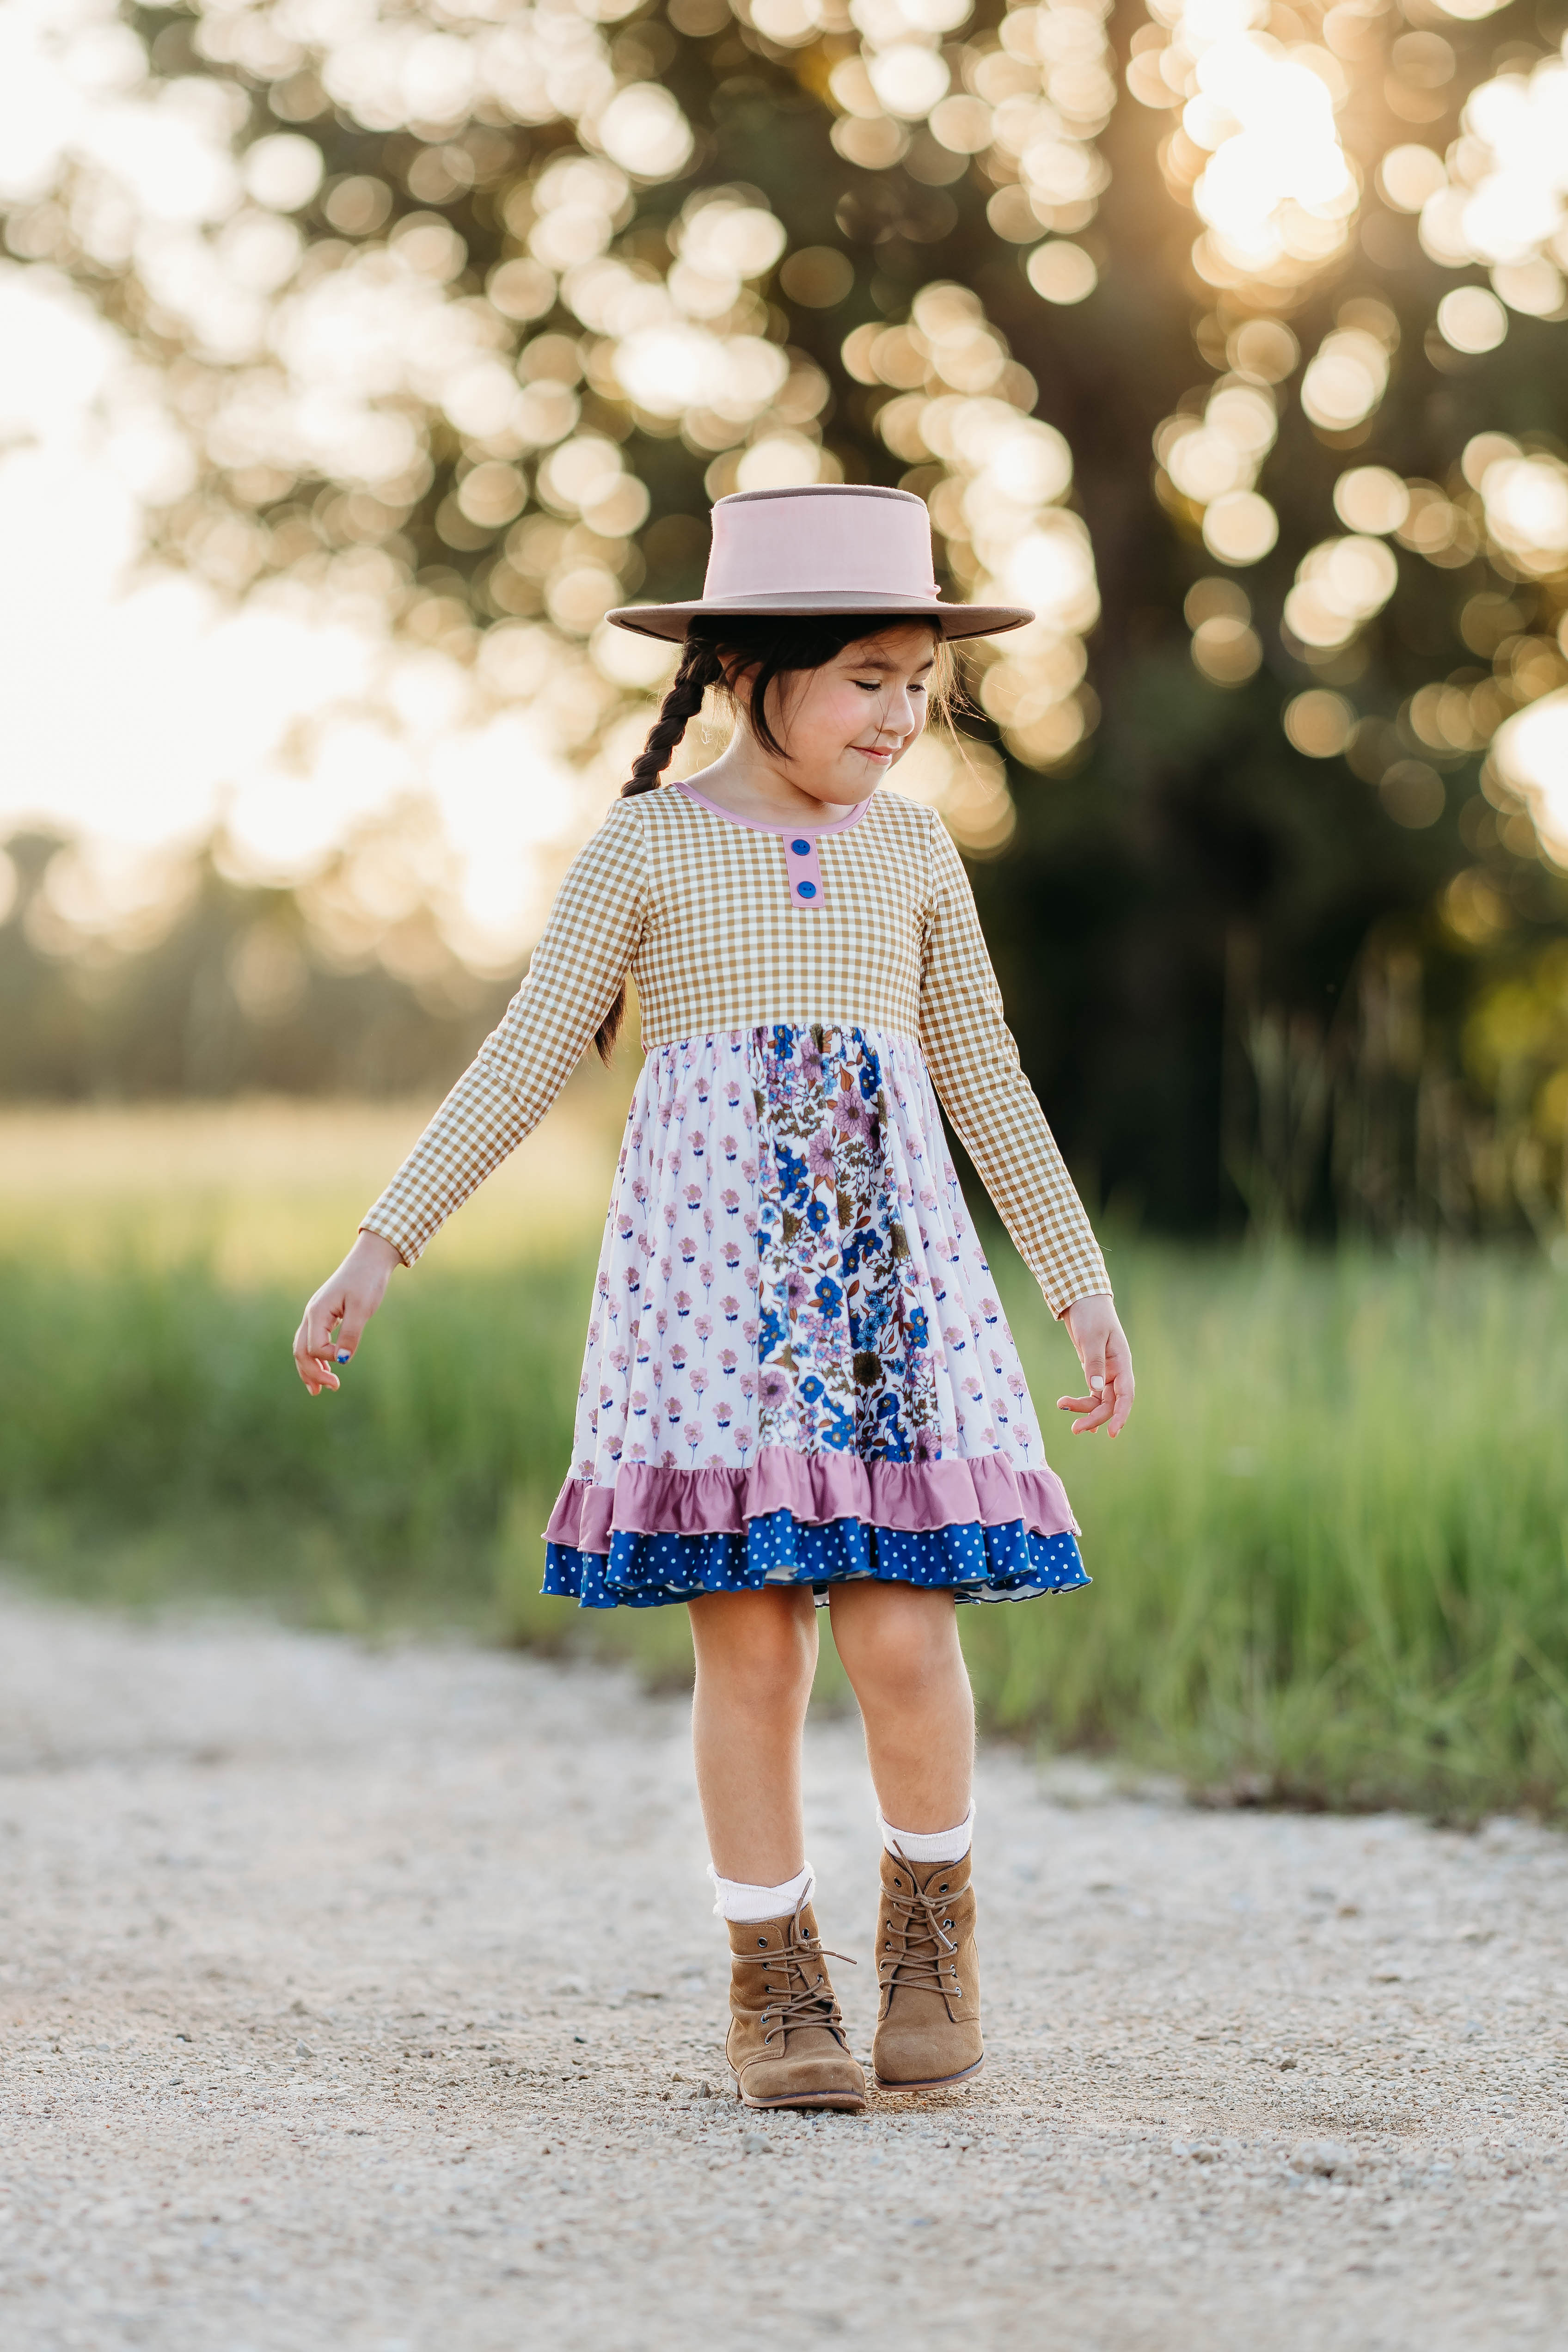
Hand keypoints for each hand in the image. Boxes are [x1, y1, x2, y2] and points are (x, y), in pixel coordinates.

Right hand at [292, 1231, 402, 1395]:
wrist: (371, 1259)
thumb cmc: (367, 1280)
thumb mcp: (362, 1308)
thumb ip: (351, 1334)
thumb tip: (342, 1361)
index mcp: (318, 1312)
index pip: (314, 1347)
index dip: (328, 1358)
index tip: (346, 1358)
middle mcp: (312, 1314)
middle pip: (301, 1351)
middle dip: (311, 1373)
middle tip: (330, 1389)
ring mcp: (317, 1314)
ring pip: (303, 1347)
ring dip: (310, 1369)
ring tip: (319, 1390)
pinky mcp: (325, 1315)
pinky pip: (313, 1340)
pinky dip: (316, 1357)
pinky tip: (327, 1369)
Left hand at [1057, 1293, 1134, 1436]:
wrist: (1082, 1299)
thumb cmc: (1091, 1315)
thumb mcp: (1092, 1338)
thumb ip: (1094, 1364)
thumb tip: (1096, 1389)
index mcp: (1122, 1363)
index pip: (1126, 1396)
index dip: (1120, 1415)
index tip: (1112, 1432)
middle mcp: (1116, 1371)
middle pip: (1110, 1403)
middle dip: (1095, 1417)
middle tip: (1075, 1429)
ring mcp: (1105, 1372)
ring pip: (1100, 1400)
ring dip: (1085, 1410)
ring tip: (1062, 1405)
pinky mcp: (1093, 1371)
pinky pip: (1092, 1394)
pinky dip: (1083, 1403)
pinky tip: (1071, 1408)